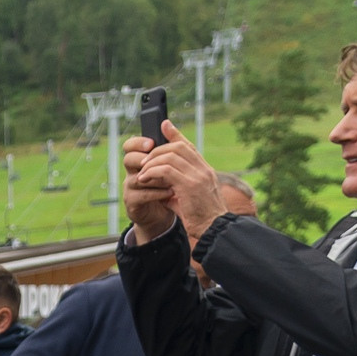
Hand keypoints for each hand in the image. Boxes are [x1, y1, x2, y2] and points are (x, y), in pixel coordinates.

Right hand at [120, 133, 174, 241]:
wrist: (163, 214)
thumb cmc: (166, 187)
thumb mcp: (170, 165)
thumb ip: (169, 146)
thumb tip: (167, 123)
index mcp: (139, 160)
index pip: (130, 145)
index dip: (138, 142)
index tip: (152, 143)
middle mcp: (131, 172)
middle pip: (128, 159)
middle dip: (144, 159)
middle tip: (159, 163)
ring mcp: (130, 188)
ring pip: (136, 178)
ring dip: (156, 178)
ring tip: (172, 180)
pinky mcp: (132, 203)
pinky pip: (141, 195)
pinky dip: (158, 193)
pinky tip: (171, 192)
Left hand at [127, 122, 227, 245]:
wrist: (214, 231)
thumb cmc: (201, 219)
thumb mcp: (188, 200)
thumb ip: (175, 189)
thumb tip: (159, 188)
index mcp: (204, 171)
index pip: (189, 146)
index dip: (175, 133)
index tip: (164, 124)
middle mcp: (203, 169)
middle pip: (178, 146)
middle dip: (157, 150)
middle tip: (144, 161)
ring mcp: (199, 176)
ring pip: (171, 156)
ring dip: (152, 162)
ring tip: (142, 172)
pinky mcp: (190, 185)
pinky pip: (166, 170)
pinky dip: (152, 172)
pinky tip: (144, 179)